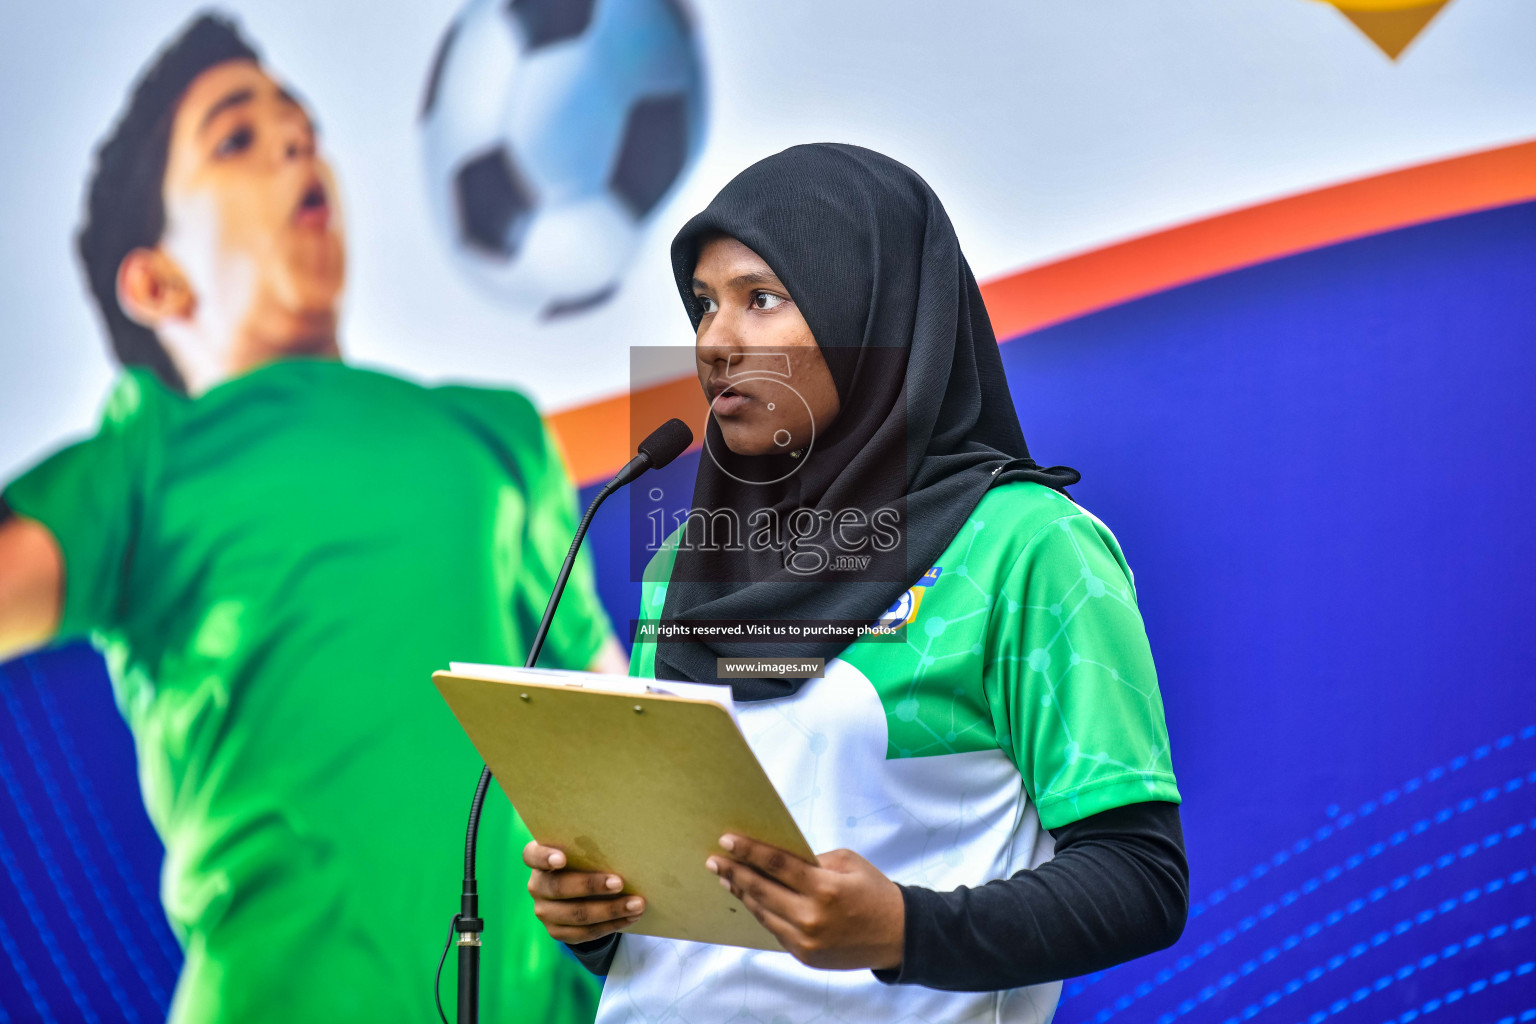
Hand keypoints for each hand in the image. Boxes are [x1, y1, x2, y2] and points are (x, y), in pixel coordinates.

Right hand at [523, 840, 645, 943]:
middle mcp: (537, 885)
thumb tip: (625, 849)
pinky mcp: (556, 931)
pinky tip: (629, 918)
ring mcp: (544, 911)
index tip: (561, 859)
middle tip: (619, 883)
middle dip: (591, 885)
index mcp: (538, 858)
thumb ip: (592, 848)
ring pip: (575, 914)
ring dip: (609, 910)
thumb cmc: (585, 862)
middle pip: (559, 887)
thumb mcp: (583, 852)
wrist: (579, 893)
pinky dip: (610, 926)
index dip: (545, 857)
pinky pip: (584, 933)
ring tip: (636, 904)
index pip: (532, 855)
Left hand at [707, 834, 904, 970]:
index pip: (777, 865)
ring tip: (727, 878)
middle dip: (735, 872)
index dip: (749, 851)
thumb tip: (776, 858)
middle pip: (761, 890)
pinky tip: (750, 899)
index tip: (726, 840)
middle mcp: (811, 917)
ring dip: (742, 894)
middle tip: (714, 860)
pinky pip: (775, 930)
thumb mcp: (848, 862)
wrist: (897, 936)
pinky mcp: (805, 955)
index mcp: (825, 888)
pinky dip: (761, 912)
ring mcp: (806, 941)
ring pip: (763, 913)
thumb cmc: (873, 890)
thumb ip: (812, 860)